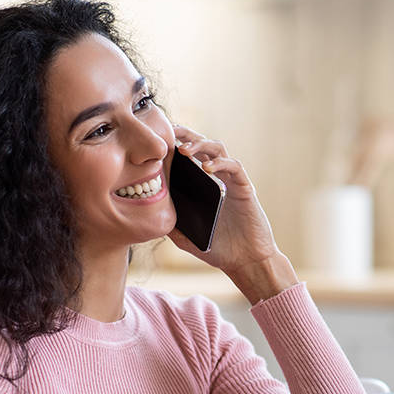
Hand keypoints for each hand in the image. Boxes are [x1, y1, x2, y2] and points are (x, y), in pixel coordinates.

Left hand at [169, 125, 280, 272]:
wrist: (245, 261)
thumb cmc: (217, 249)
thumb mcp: (185, 237)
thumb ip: (169, 223)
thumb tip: (148, 212)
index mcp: (201, 185)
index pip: (186, 156)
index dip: (172, 144)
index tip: (155, 139)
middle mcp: (216, 177)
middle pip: (201, 144)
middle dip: (185, 135)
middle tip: (169, 132)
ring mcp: (231, 180)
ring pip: (217, 149)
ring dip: (201, 145)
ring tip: (184, 150)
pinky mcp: (244, 187)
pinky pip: (234, 167)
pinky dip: (220, 163)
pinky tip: (207, 168)